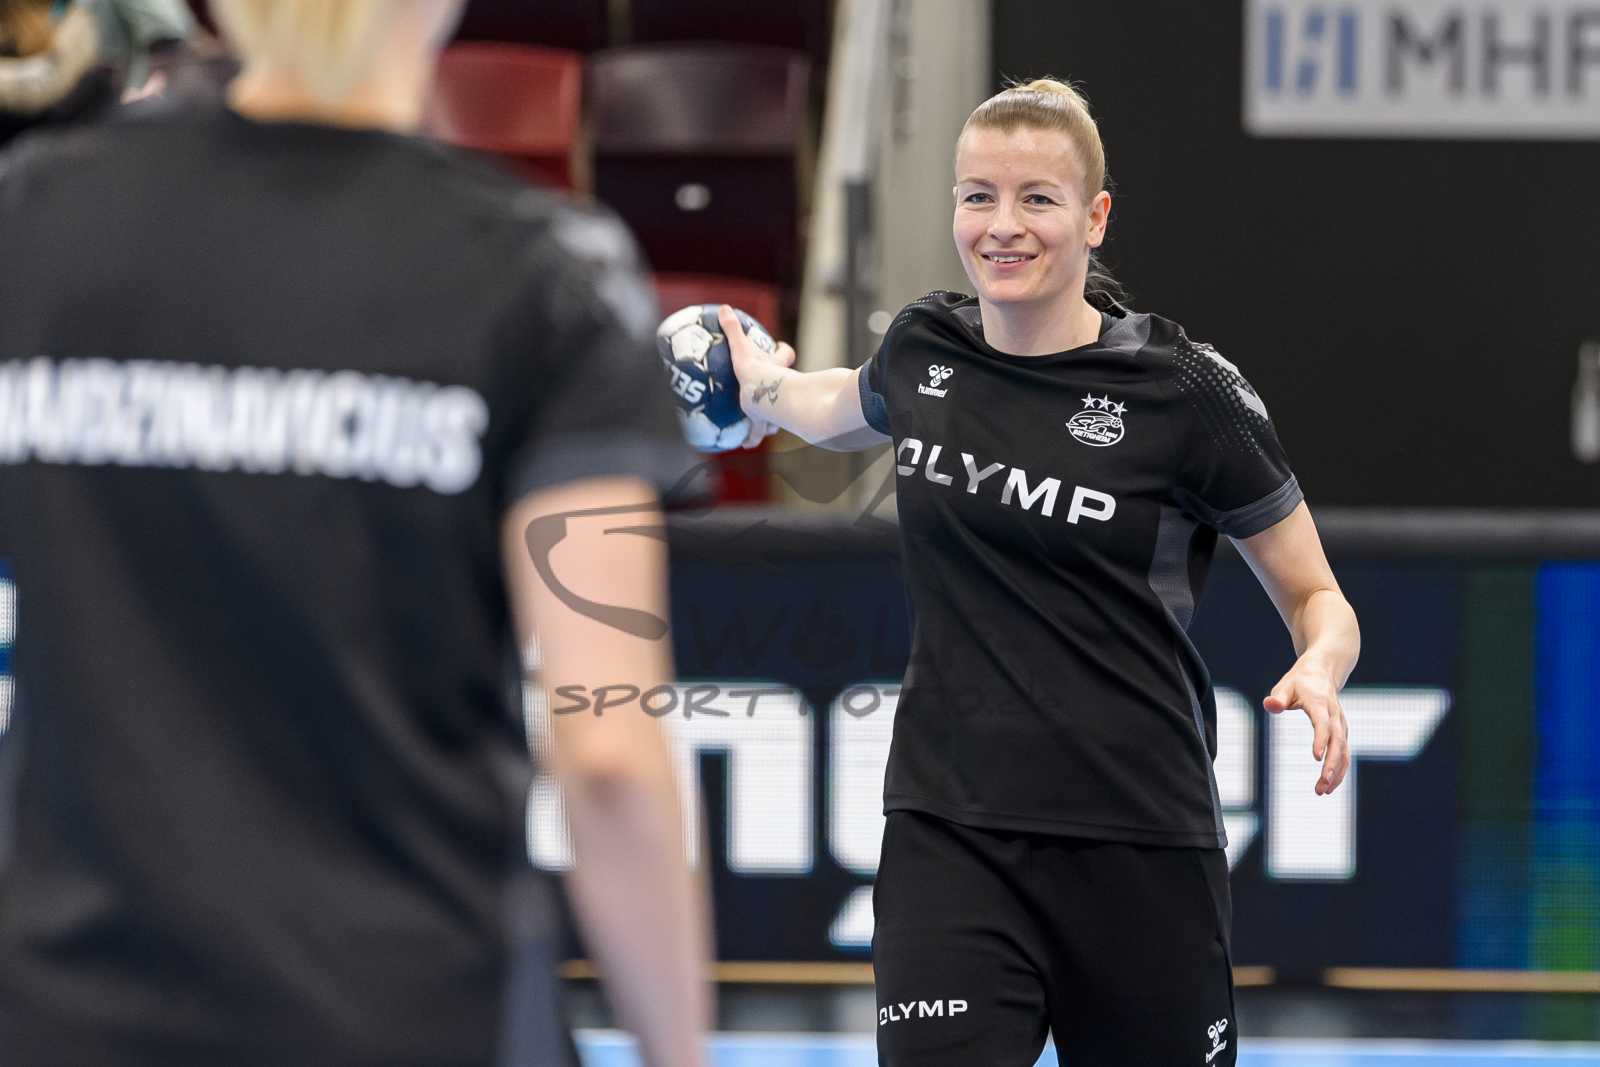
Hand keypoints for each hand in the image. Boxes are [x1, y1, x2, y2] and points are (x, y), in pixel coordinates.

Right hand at [717, 304, 795, 449]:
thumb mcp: (741, 349)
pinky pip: (756, 433)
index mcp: (774, 369)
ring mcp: (774, 407)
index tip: (782, 347)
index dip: (783, 350)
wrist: (765, 397)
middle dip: (783, 391)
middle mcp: (778, 389)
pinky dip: (751, 438)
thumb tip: (724, 308)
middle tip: (778, 395)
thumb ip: (733, 330)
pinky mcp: (765, 423)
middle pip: (787, 387)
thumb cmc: (757, 372)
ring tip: (763, 428)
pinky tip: (745, 445)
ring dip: (771, 420)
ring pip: (776, 413)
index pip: (784, 355)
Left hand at [1263, 658, 1348, 794]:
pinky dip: (1339, 769)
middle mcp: (1334, 715)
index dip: (1321, 740)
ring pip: (1344, 751)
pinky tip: (1329, 784)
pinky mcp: (1342, 731)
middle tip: (1321, 786)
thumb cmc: (1300, 681)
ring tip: (1323, 791)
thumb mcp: (1284, 686)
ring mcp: (1341, 724)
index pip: (1323, 724)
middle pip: (1338, 742)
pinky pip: (1344, 752)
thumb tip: (1269, 705)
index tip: (1316, 757)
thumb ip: (1277, 698)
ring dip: (1336, 772)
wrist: (1323, 671)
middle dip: (1331, 766)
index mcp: (1320, 703)